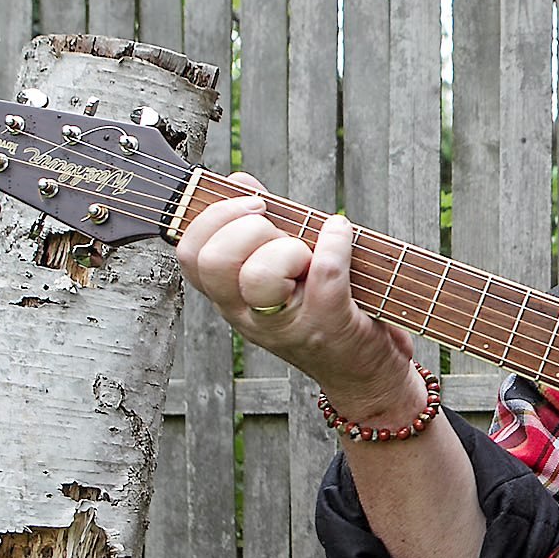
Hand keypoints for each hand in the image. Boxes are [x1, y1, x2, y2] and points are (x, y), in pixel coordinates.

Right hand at [174, 172, 415, 417]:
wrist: (367, 377)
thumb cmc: (327, 313)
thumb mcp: (285, 271)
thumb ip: (261, 227)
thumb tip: (239, 181)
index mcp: (231, 298)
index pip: (191, 256)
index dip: (213, 218)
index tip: (251, 203)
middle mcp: (249, 316)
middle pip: (215, 262)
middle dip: (248, 227)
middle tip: (279, 229)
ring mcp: (287, 325)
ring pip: (259, 276)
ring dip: (288, 247)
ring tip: (307, 252)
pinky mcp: (329, 327)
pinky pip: (323, 275)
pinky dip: (335, 244)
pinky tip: (342, 232)